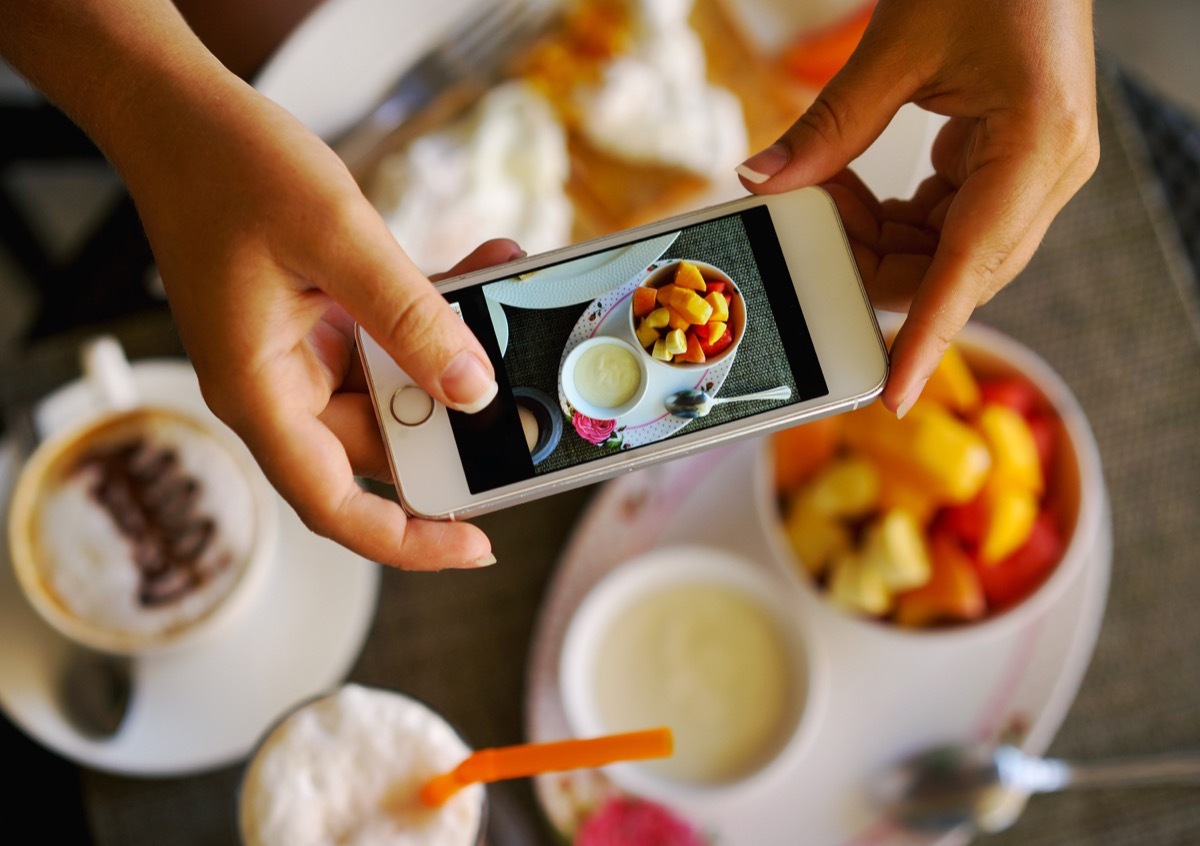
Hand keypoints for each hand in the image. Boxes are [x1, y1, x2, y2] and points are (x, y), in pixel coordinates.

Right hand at [0, 0, 512, 569]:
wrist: (174, 110)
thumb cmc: (224, 166)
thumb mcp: (335, 238)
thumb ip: (410, 317)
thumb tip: (473, 390)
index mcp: (260, 392)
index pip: (334, 504)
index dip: (407, 541)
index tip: (475, 545)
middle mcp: (277, 388)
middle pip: (380, 448)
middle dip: (456, 424)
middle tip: (525, 403)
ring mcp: (297, 357)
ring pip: (395, 390)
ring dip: (453, 353)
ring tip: (505, 297)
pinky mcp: (317, 323)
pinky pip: (388, 343)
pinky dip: (433, 316)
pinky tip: (478, 270)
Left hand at [737, 0, 1098, 415]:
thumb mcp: (896, 47)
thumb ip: (829, 127)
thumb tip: (764, 181)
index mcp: (1036, 148)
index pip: (969, 267)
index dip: (926, 336)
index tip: (893, 391)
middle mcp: (1046, 175)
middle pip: (950, 269)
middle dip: (870, 265)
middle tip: (808, 227)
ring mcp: (1033, 175)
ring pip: (944, 254)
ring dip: (877, 239)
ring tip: (827, 190)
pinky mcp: (1012, 168)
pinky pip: (945, 222)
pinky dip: (894, 218)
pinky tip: (853, 185)